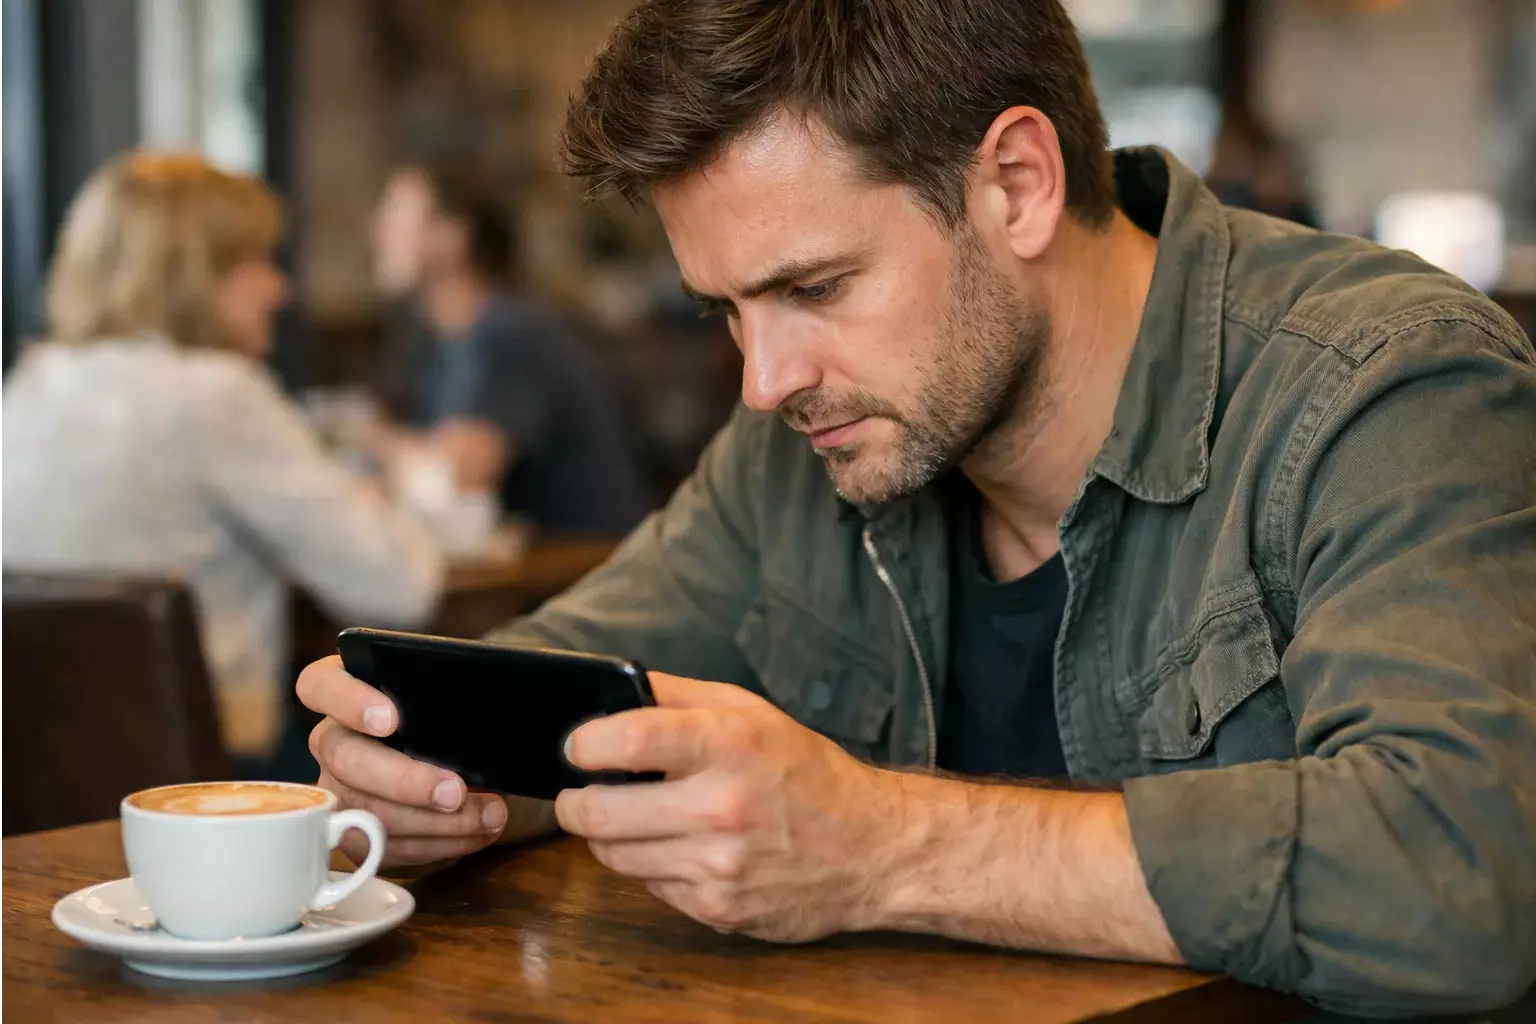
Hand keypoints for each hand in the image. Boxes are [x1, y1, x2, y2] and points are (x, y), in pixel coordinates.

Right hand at [296, 655, 519, 868]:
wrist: (479, 768)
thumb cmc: (463, 721)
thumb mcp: (462, 700)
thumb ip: (460, 696)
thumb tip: (485, 714)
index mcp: (351, 690)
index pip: (320, 684)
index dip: (347, 701)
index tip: (389, 720)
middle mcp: (334, 738)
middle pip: (344, 758)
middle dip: (405, 781)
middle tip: (456, 791)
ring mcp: (338, 789)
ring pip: (364, 811)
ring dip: (434, 822)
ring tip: (489, 815)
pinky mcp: (355, 832)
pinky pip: (382, 847)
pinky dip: (437, 844)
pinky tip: (476, 832)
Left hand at [555, 674, 905, 941]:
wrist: (871, 850)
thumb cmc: (808, 773)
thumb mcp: (753, 713)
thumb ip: (680, 696)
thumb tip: (613, 688)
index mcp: (730, 745)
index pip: (628, 741)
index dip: (585, 744)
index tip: (576, 746)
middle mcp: (721, 807)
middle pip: (597, 812)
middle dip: (576, 800)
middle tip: (580, 791)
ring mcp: (716, 865)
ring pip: (612, 855)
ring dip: (609, 837)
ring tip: (629, 818)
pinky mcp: (715, 908)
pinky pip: (647, 886)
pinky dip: (650, 867)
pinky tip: (677, 849)